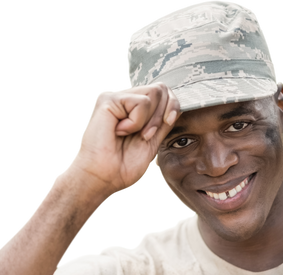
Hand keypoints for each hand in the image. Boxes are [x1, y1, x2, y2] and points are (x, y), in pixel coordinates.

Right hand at [68, 82, 180, 196]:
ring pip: (154, 92)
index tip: (168, 123)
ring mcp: (116, 98)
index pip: (163, 92)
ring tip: (133, 134)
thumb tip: (177, 105)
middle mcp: (125, 99)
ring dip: (150, 121)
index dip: (173, 106)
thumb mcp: (153, 141)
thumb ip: (163, 122)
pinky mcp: (108, 99)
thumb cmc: (123, 166)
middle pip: (161, 88)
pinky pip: (141, 102)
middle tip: (145, 136)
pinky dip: (137, 122)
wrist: (104, 178)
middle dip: (162, 115)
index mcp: (134, 109)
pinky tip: (120, 131)